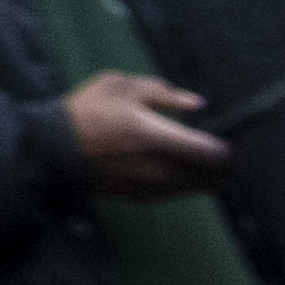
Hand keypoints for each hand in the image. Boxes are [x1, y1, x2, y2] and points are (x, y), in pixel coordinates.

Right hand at [63, 71, 233, 198]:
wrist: (51, 150)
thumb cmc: (85, 113)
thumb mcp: (119, 86)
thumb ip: (162, 92)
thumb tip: (196, 104)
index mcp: (160, 138)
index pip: (218, 154)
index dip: (232, 147)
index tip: (232, 136)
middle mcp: (163, 168)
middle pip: (216, 176)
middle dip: (225, 163)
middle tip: (223, 148)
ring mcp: (154, 187)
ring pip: (200, 187)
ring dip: (208, 175)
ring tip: (203, 158)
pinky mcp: (143, 197)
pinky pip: (179, 193)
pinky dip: (187, 182)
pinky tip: (177, 167)